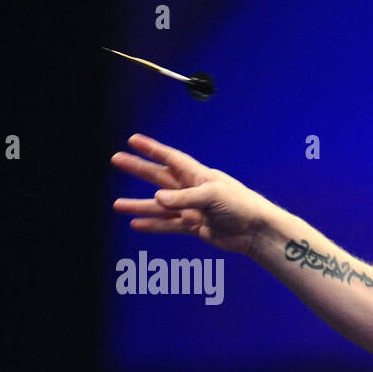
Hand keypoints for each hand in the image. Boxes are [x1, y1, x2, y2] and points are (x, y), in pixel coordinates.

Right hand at [111, 133, 271, 255]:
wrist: (256, 231)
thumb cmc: (241, 205)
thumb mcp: (212, 196)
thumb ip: (184, 198)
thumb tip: (157, 199)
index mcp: (198, 175)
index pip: (171, 158)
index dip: (152, 149)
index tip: (133, 140)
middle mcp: (192, 190)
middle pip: (159, 177)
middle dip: (138, 169)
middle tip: (116, 159)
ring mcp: (192, 209)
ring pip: (160, 206)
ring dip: (139, 205)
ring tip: (117, 205)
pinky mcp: (195, 227)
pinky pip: (169, 225)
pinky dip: (153, 225)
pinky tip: (136, 224)